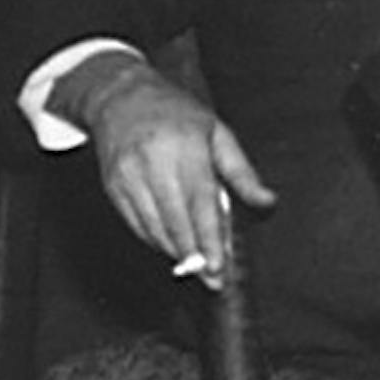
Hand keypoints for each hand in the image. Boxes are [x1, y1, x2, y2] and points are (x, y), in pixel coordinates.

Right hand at [75, 58, 273, 278]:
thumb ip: (242, 173)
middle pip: (175, 221)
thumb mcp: (219, 134)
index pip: (200, 202)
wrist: (122, 99)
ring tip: (198, 269)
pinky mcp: (113, 187)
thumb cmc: (178, 115)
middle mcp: (153, 164)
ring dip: (176, 252)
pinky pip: (136, 224)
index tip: (220, 268)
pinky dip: (156, 240)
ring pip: (154, 228)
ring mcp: (128, 177)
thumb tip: (267, 203)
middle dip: (196, 256)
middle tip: (214, 281)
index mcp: (185, 148)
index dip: (210, 239)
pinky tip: (173, 248)